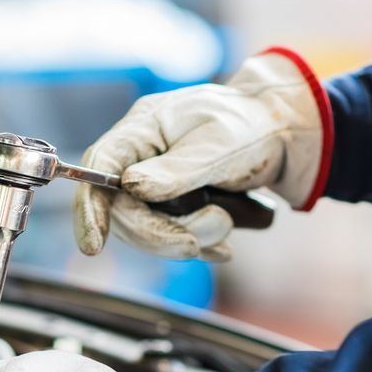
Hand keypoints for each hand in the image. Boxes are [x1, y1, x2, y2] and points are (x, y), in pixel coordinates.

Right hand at [74, 47, 331, 260]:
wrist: (282, 134)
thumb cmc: (251, 126)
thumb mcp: (218, 142)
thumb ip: (175, 169)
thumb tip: (131, 188)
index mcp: (141, 129)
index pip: (98, 168)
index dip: (89, 209)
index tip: (94, 245)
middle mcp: (138, 158)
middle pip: (122, 210)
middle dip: (163, 232)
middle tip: (214, 227)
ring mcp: (152, 184)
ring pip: (146, 229)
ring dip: (188, 238)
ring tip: (225, 224)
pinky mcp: (170, 206)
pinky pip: (168, 237)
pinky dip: (196, 245)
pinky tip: (221, 245)